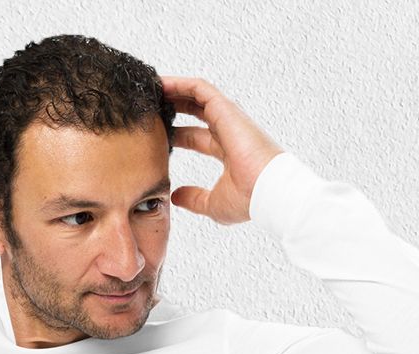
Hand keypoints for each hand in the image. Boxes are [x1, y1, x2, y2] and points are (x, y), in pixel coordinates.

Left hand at [160, 76, 284, 223]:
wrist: (268, 191)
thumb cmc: (249, 200)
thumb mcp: (212, 203)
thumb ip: (194, 199)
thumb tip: (175, 196)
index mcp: (227, 152)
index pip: (196, 138)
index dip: (176, 134)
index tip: (156, 134)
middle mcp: (228, 132)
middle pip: (195, 112)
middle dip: (173, 107)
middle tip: (151, 106)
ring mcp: (228, 119)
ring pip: (196, 96)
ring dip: (174, 91)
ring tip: (151, 88)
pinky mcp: (226, 109)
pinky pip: (200, 89)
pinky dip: (181, 84)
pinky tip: (162, 83)